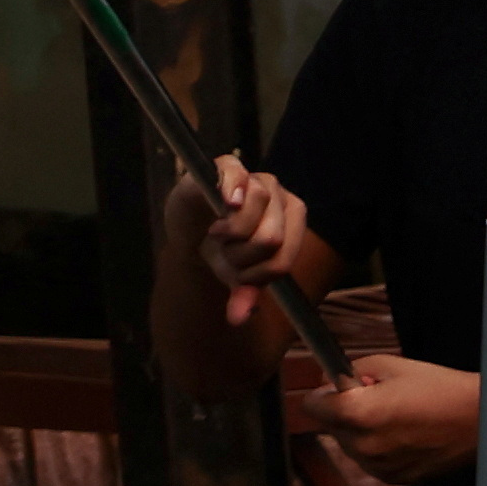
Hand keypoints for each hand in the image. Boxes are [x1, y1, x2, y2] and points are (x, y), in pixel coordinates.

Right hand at [183, 152, 306, 325]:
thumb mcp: (234, 273)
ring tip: (217, 233)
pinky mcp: (229, 167)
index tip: (237, 275)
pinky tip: (225, 203)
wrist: (191, 225)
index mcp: (295, 223)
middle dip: (239, 255)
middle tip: (225, 250)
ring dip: (227, 233)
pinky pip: (238, 176)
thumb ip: (244, 294)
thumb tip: (238, 318)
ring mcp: (257, 179)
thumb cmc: (223, 248)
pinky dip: (231, 192)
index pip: (283, 260)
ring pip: (254, 210)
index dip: (255, 275)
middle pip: (270, 238)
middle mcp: (282, 198)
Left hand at [288, 353, 481, 485]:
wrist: (481, 420)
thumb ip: (350, 370)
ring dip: (363, 431)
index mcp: (356, 413)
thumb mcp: (391, 365)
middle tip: (383, 398)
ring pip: (350, 444)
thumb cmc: (441, 388)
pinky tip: (409, 434)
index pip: (311, 405)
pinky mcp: (393, 478)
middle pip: (331, 425)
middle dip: (347, 411)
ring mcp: (376, 465)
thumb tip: (329, 380)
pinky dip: (381, 447)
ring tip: (401, 417)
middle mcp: (361, 444)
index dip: (326, 392)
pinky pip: (371, 459)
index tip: (343, 386)